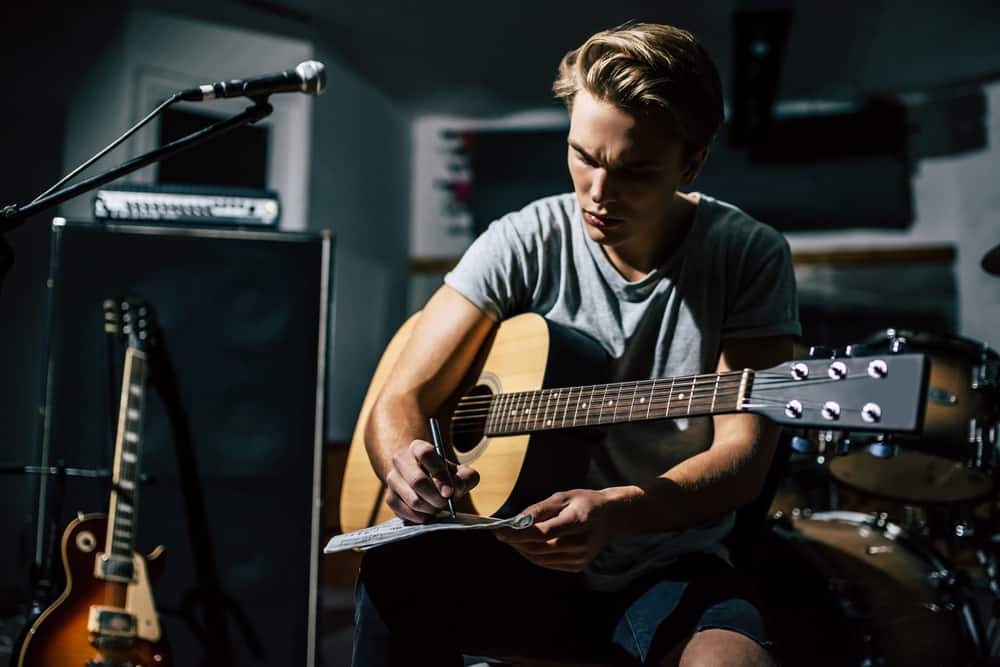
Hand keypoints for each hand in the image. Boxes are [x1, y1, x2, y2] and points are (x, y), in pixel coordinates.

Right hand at [384, 439, 479, 522]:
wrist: (421, 479)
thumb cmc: (443, 476)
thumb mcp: (458, 472)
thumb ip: (465, 477)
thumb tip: (457, 487)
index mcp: (418, 447)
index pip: (426, 454)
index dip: (439, 474)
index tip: (449, 492)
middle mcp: (401, 460)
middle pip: (418, 481)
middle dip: (437, 497)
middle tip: (446, 502)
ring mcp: (392, 479)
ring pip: (413, 500)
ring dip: (431, 509)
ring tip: (438, 506)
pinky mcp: (389, 497)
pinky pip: (407, 513)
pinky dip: (422, 517)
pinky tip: (428, 512)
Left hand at [495, 488, 624, 571]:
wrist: (612, 518)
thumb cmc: (586, 502)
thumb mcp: (563, 497)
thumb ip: (539, 510)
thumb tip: (516, 521)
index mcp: (578, 521)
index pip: (542, 533)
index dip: (518, 534)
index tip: (499, 530)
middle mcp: (580, 543)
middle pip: (539, 548)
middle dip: (516, 542)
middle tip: (501, 533)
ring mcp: (580, 558)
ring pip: (541, 559)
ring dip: (522, 550)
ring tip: (511, 538)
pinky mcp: (577, 566)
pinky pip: (548, 563)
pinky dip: (534, 555)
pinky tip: (527, 545)